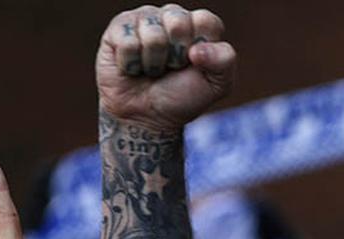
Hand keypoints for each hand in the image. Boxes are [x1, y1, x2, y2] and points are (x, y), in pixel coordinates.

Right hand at [97, 5, 235, 131]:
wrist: (146, 118)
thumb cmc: (182, 98)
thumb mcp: (217, 85)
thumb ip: (225, 60)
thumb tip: (197, 49)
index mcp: (199, 25)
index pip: (205, 20)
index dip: (200, 48)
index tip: (195, 64)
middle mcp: (172, 16)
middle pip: (178, 22)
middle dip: (176, 56)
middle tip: (171, 68)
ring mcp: (144, 19)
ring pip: (152, 34)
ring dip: (153, 63)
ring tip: (152, 69)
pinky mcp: (118, 28)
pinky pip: (127, 42)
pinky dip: (132, 64)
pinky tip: (133, 67)